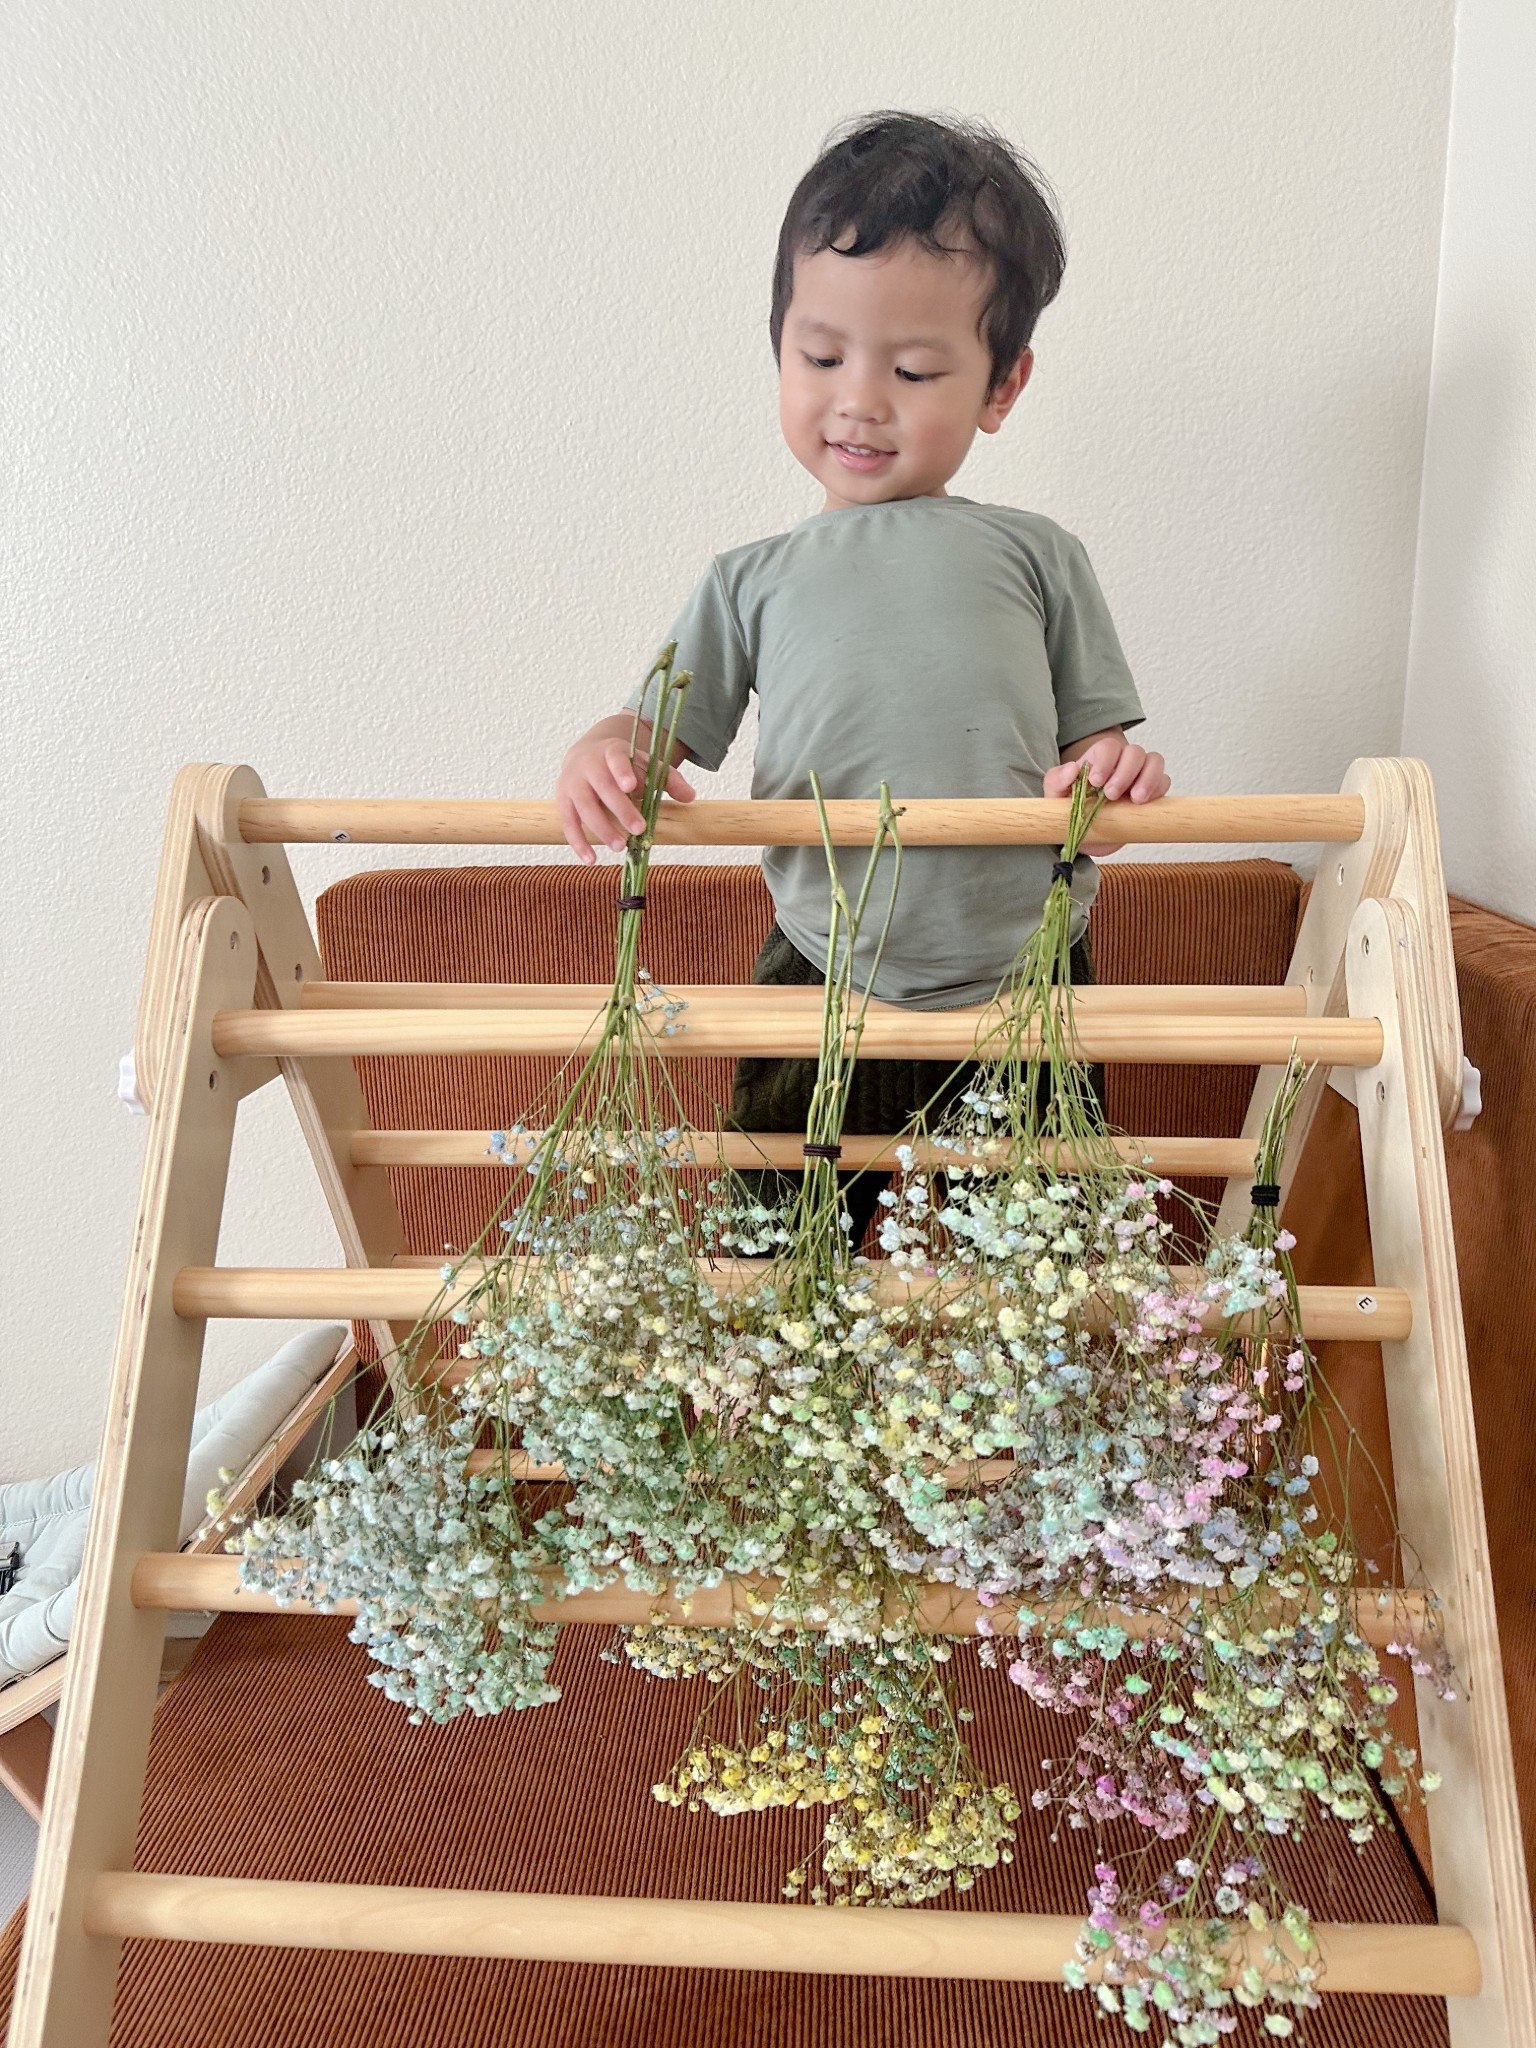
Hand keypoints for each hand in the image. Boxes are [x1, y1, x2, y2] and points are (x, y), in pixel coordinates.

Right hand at [554, 718, 695, 863]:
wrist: (586, 756)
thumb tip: (690, 797)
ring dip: (602, 829)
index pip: (616, 759)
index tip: (630, 785)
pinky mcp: (563, 802)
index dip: (622, 771)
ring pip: (584, 808)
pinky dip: (578, 843)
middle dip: (620, 809)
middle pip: (602, 787)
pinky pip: (569, 824)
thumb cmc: (621, 765)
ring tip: (621, 847)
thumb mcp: (646, 764)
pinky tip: (591, 860)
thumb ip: (669, 779)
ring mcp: (572, 784)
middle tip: (639, 828)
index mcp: (611, 752)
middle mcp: (588, 766)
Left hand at [1042, 729, 1168, 855]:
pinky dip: (1158, 789)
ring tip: (1136, 799)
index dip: (1105, 760)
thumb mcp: (1055, 796)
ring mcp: (1140, 776)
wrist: (1086, 836)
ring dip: (1148, 778)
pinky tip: (1144, 803)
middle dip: (1125, 772)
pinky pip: (1164, 781)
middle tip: (1111, 795)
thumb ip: (1057, 780)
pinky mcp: (1152, 792)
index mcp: (1099, 759)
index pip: (1109, 747)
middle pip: (1135, 752)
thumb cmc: (1072, 809)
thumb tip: (1072, 768)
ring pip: (1154, 761)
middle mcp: (1122, 763)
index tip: (1096, 781)